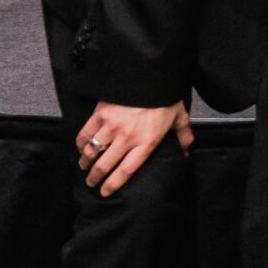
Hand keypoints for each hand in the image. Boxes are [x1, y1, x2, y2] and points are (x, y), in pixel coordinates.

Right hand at [76, 102, 190, 195]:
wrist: (150, 75)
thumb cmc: (165, 97)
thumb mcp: (179, 117)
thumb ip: (183, 136)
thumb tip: (186, 152)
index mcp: (146, 141)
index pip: (126, 170)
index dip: (113, 184)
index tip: (105, 192)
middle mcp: (127, 137)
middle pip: (105, 165)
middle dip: (94, 178)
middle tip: (91, 182)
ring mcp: (111, 126)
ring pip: (92, 152)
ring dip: (86, 162)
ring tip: (85, 166)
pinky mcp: (100, 114)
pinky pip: (84, 134)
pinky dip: (80, 144)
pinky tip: (81, 148)